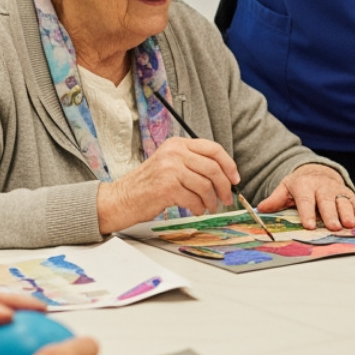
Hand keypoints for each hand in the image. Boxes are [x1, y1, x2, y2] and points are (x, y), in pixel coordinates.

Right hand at [96, 137, 238, 232]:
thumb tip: (225, 175)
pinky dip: (198, 208)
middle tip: (226, 199)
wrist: (120, 199)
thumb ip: (193, 164)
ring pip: (206, 185)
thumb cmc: (148, 185)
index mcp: (177, 144)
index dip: (229, 165)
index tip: (235, 179)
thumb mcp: (170, 165)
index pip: (213, 149)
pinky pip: (194, 199)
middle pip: (213, 168)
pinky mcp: (166, 187)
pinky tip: (195, 210)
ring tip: (209, 207)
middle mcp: (174, 153)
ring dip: (211, 200)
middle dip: (224, 187)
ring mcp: (170, 169)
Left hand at [258, 163, 354, 230]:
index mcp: (305, 185)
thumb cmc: (300, 184)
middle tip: (334, 226)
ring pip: (343, 201)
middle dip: (331, 215)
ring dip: (348, 213)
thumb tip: (261, 208)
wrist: (317, 171)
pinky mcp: (348, 193)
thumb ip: (275, 199)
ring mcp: (337, 190)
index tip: (309, 225)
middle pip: (327, 202)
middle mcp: (323, 187)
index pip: (306, 200)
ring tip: (350, 224)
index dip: (308, 212)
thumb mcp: (285, 188)